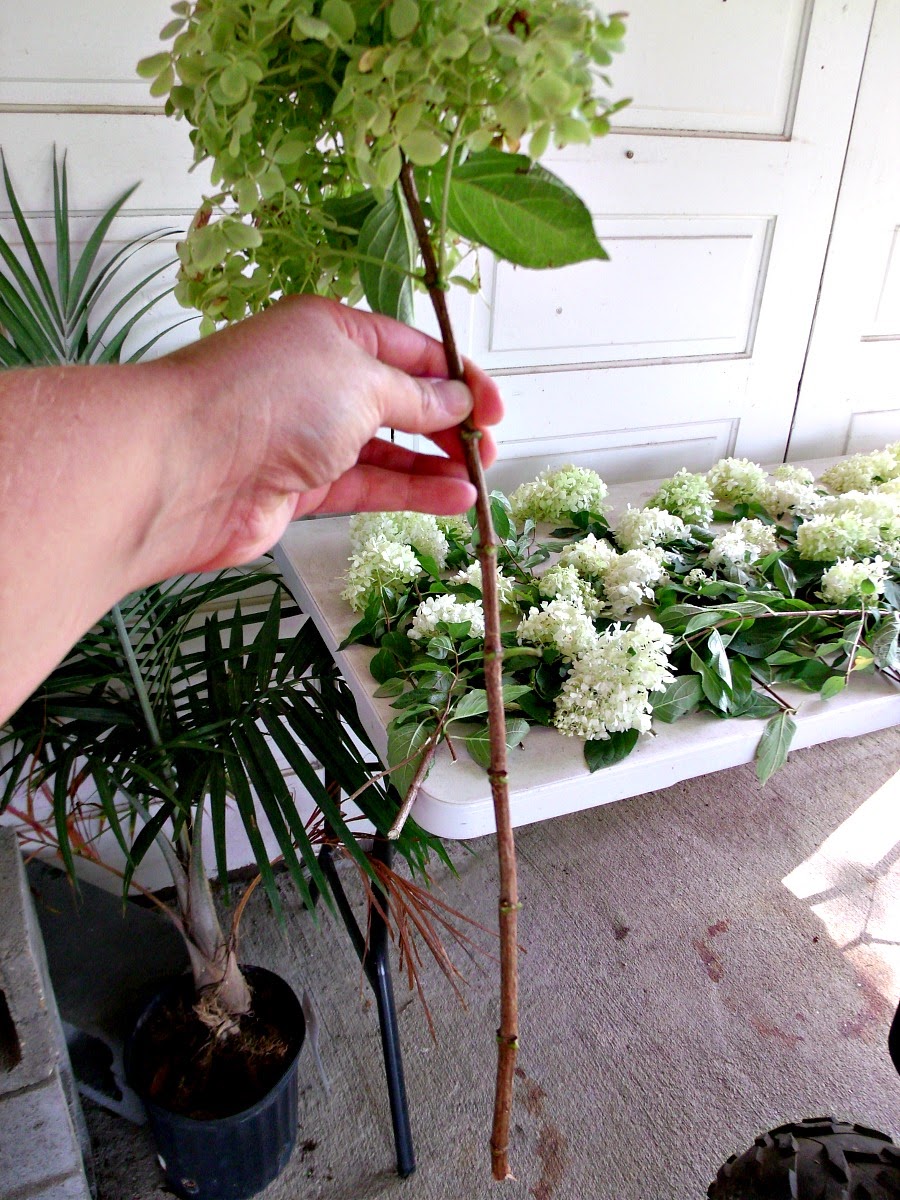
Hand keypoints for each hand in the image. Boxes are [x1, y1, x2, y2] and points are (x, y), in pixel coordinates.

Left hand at [155, 295, 503, 571]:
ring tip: (479, 479)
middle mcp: (318, 379)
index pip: (408, 349)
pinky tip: (451, 500)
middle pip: (400, 399)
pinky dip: (410, 492)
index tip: (495, 408)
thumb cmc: (270, 400)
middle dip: (450, 422)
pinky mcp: (300, 486)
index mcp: (329, 332)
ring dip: (435, 463)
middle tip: (489, 448)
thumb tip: (458, 401)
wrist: (185, 468)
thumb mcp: (362, 381)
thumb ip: (417, 396)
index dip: (457, 376)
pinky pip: (368, 485)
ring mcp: (307, 436)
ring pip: (387, 448)